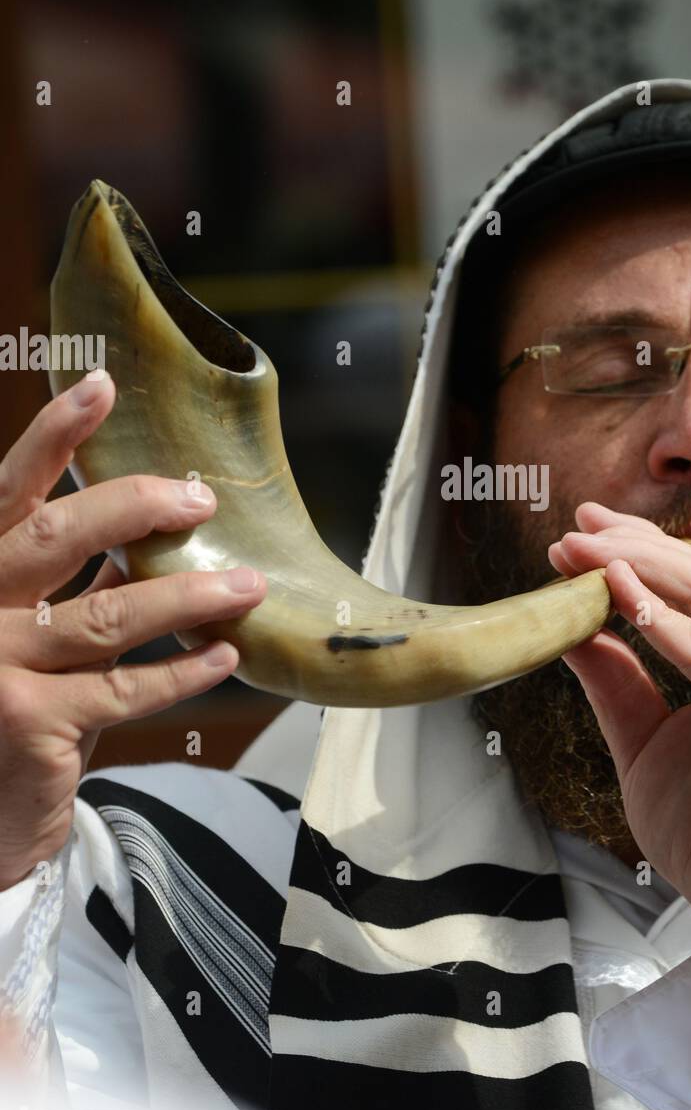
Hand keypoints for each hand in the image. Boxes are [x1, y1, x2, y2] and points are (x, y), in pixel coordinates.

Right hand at [0, 371, 267, 890]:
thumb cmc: (14, 703)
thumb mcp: (25, 630)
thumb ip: (60, 579)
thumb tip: (143, 519)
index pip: (6, 493)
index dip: (53, 436)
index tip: (103, 386)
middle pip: (57, 538)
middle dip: (138, 507)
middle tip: (201, 498)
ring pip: (108, 614)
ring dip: (189, 593)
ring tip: (247, 583)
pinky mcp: (28, 723)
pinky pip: (128, 687)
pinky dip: (184, 671)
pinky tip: (226, 653)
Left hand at [548, 500, 690, 989]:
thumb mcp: (640, 741)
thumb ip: (615, 684)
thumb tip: (574, 631)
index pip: (686, 586)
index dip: (633, 553)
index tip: (578, 534)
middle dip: (631, 544)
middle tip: (576, 524)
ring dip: (637, 566)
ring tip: (584, 548)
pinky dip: (662, 620)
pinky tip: (616, 592)